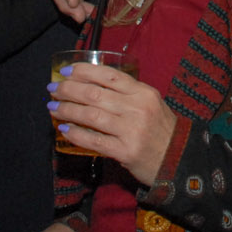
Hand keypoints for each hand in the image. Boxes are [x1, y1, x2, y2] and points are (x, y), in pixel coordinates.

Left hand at [49, 62, 177, 185]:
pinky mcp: (125, 151)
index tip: (66, 71)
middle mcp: (137, 108)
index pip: (109, 75)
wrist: (178, 159)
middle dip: (69, 90)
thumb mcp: (150, 104)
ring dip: (68, 110)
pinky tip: (64, 129)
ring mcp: (131, 130)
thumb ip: (127, 94)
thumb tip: (90, 86)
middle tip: (53, 89)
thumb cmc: (161, 129)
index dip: (84, 72)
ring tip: (53, 108)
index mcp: (143, 92)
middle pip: (95, 94)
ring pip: (92, 115)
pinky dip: (77, 134)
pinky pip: (95, 140)